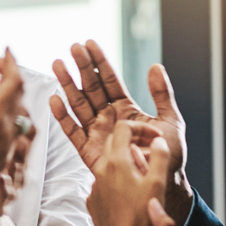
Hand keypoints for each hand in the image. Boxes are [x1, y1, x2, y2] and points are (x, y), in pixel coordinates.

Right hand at [0, 50, 29, 212]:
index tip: (5, 50)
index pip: (13, 81)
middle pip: (21, 93)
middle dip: (12, 73)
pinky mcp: (7, 154)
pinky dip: (13, 109)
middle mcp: (7, 130)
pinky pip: (18, 126)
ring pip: (22, 110)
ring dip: (14, 92)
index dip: (11, 62)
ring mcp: (9, 144)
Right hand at [49, 40, 192, 224]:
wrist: (162, 181)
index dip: (99, 62)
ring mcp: (97, 133)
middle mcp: (108, 118)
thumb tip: (155, 66)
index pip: (109, 80)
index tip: (89, 44)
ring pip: (78, 105)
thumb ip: (162, 94)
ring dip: (68, 85)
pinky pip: (72, 132)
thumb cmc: (167, 154)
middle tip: (72, 48)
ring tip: (58, 65)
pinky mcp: (89, 151)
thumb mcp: (170, 120)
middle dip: (81, 68)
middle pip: (91, 88)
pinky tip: (55, 99)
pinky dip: (62, 117)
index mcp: (125, 108)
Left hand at [86, 121, 170, 225]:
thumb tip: (157, 140)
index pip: (123, 128)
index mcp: (117, 162)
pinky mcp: (93, 200)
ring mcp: (94, 186)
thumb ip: (159, 157)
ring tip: (145, 174)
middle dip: (133, 140)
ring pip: (109, 163)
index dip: (141, 128)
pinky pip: (104, 181)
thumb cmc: (144, 219)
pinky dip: (117, 179)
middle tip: (151, 150)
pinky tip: (132, 193)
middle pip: (113, 142)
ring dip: (126, 161)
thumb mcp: (158, 184)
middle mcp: (101, 171)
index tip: (155, 138)